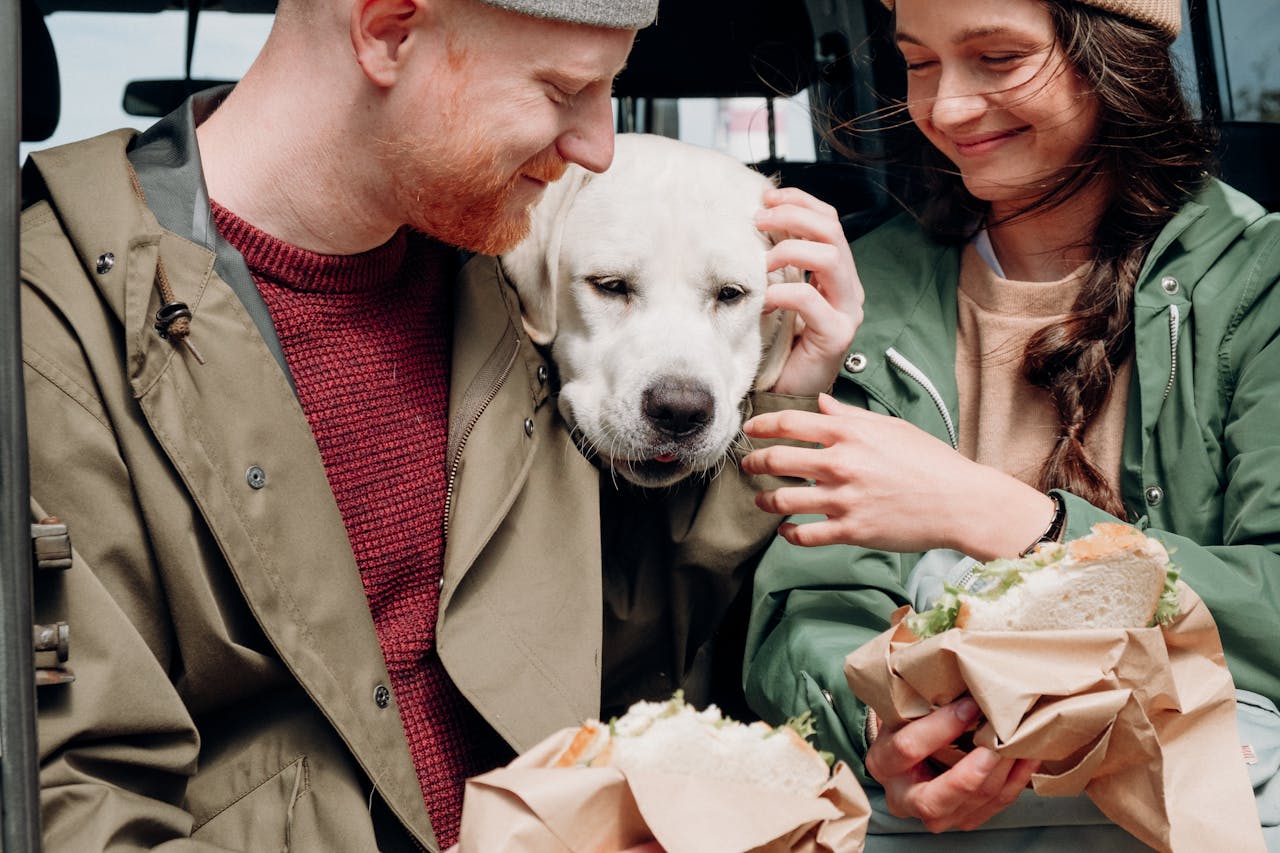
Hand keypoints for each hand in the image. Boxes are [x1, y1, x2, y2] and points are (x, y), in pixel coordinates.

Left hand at [741, 394, 1054, 558]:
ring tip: (761, 499)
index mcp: (850, 433)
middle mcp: (841, 463)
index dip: (762, 425)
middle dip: (754, 461)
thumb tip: (822, 401)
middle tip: (747, 464)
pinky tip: (786, 530)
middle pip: (777, 460)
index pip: (790, 423)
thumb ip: (850, 415)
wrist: (960, 502)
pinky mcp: (851, 530)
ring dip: (764, 499)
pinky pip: (805, 535)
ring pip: (783, 500)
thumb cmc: (930, 462)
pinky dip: (789, 534)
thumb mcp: (890, 427)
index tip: (749, 429)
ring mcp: (843, 499)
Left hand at [755, 187, 862, 395]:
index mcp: (836, 273)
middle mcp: (848, 288)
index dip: (800, 202)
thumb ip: (777, 264)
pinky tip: (762, 300)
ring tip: (761, 263)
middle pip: (832, 231)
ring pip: (830, 258)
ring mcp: (847, 311)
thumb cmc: (779, 346)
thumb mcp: (777, 294)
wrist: (787, 395)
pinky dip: (782, 292)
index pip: (829, 221)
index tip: (766, 198)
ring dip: (790, 250)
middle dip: (793, 217)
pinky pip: (810, 300)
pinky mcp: (836, 335)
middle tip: (758, 220)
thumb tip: (753, 224)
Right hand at [865, 698, 1038, 831]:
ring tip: (1019, 742)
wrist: (910, 751)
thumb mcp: (905, 708)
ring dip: (1000, 774)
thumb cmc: (909, 723)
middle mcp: (902, 797)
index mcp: (882, 763)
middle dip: (971, 774)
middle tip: (997, 744)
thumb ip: (926, 700)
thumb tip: (966, 678)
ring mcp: (933, 816)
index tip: (970, 705)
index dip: (941, 727)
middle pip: (933, 801)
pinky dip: (1014, 782)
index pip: (907, 748)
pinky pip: (994, 807)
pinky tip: (1027, 758)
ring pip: (971, 804)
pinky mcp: (961, 820)